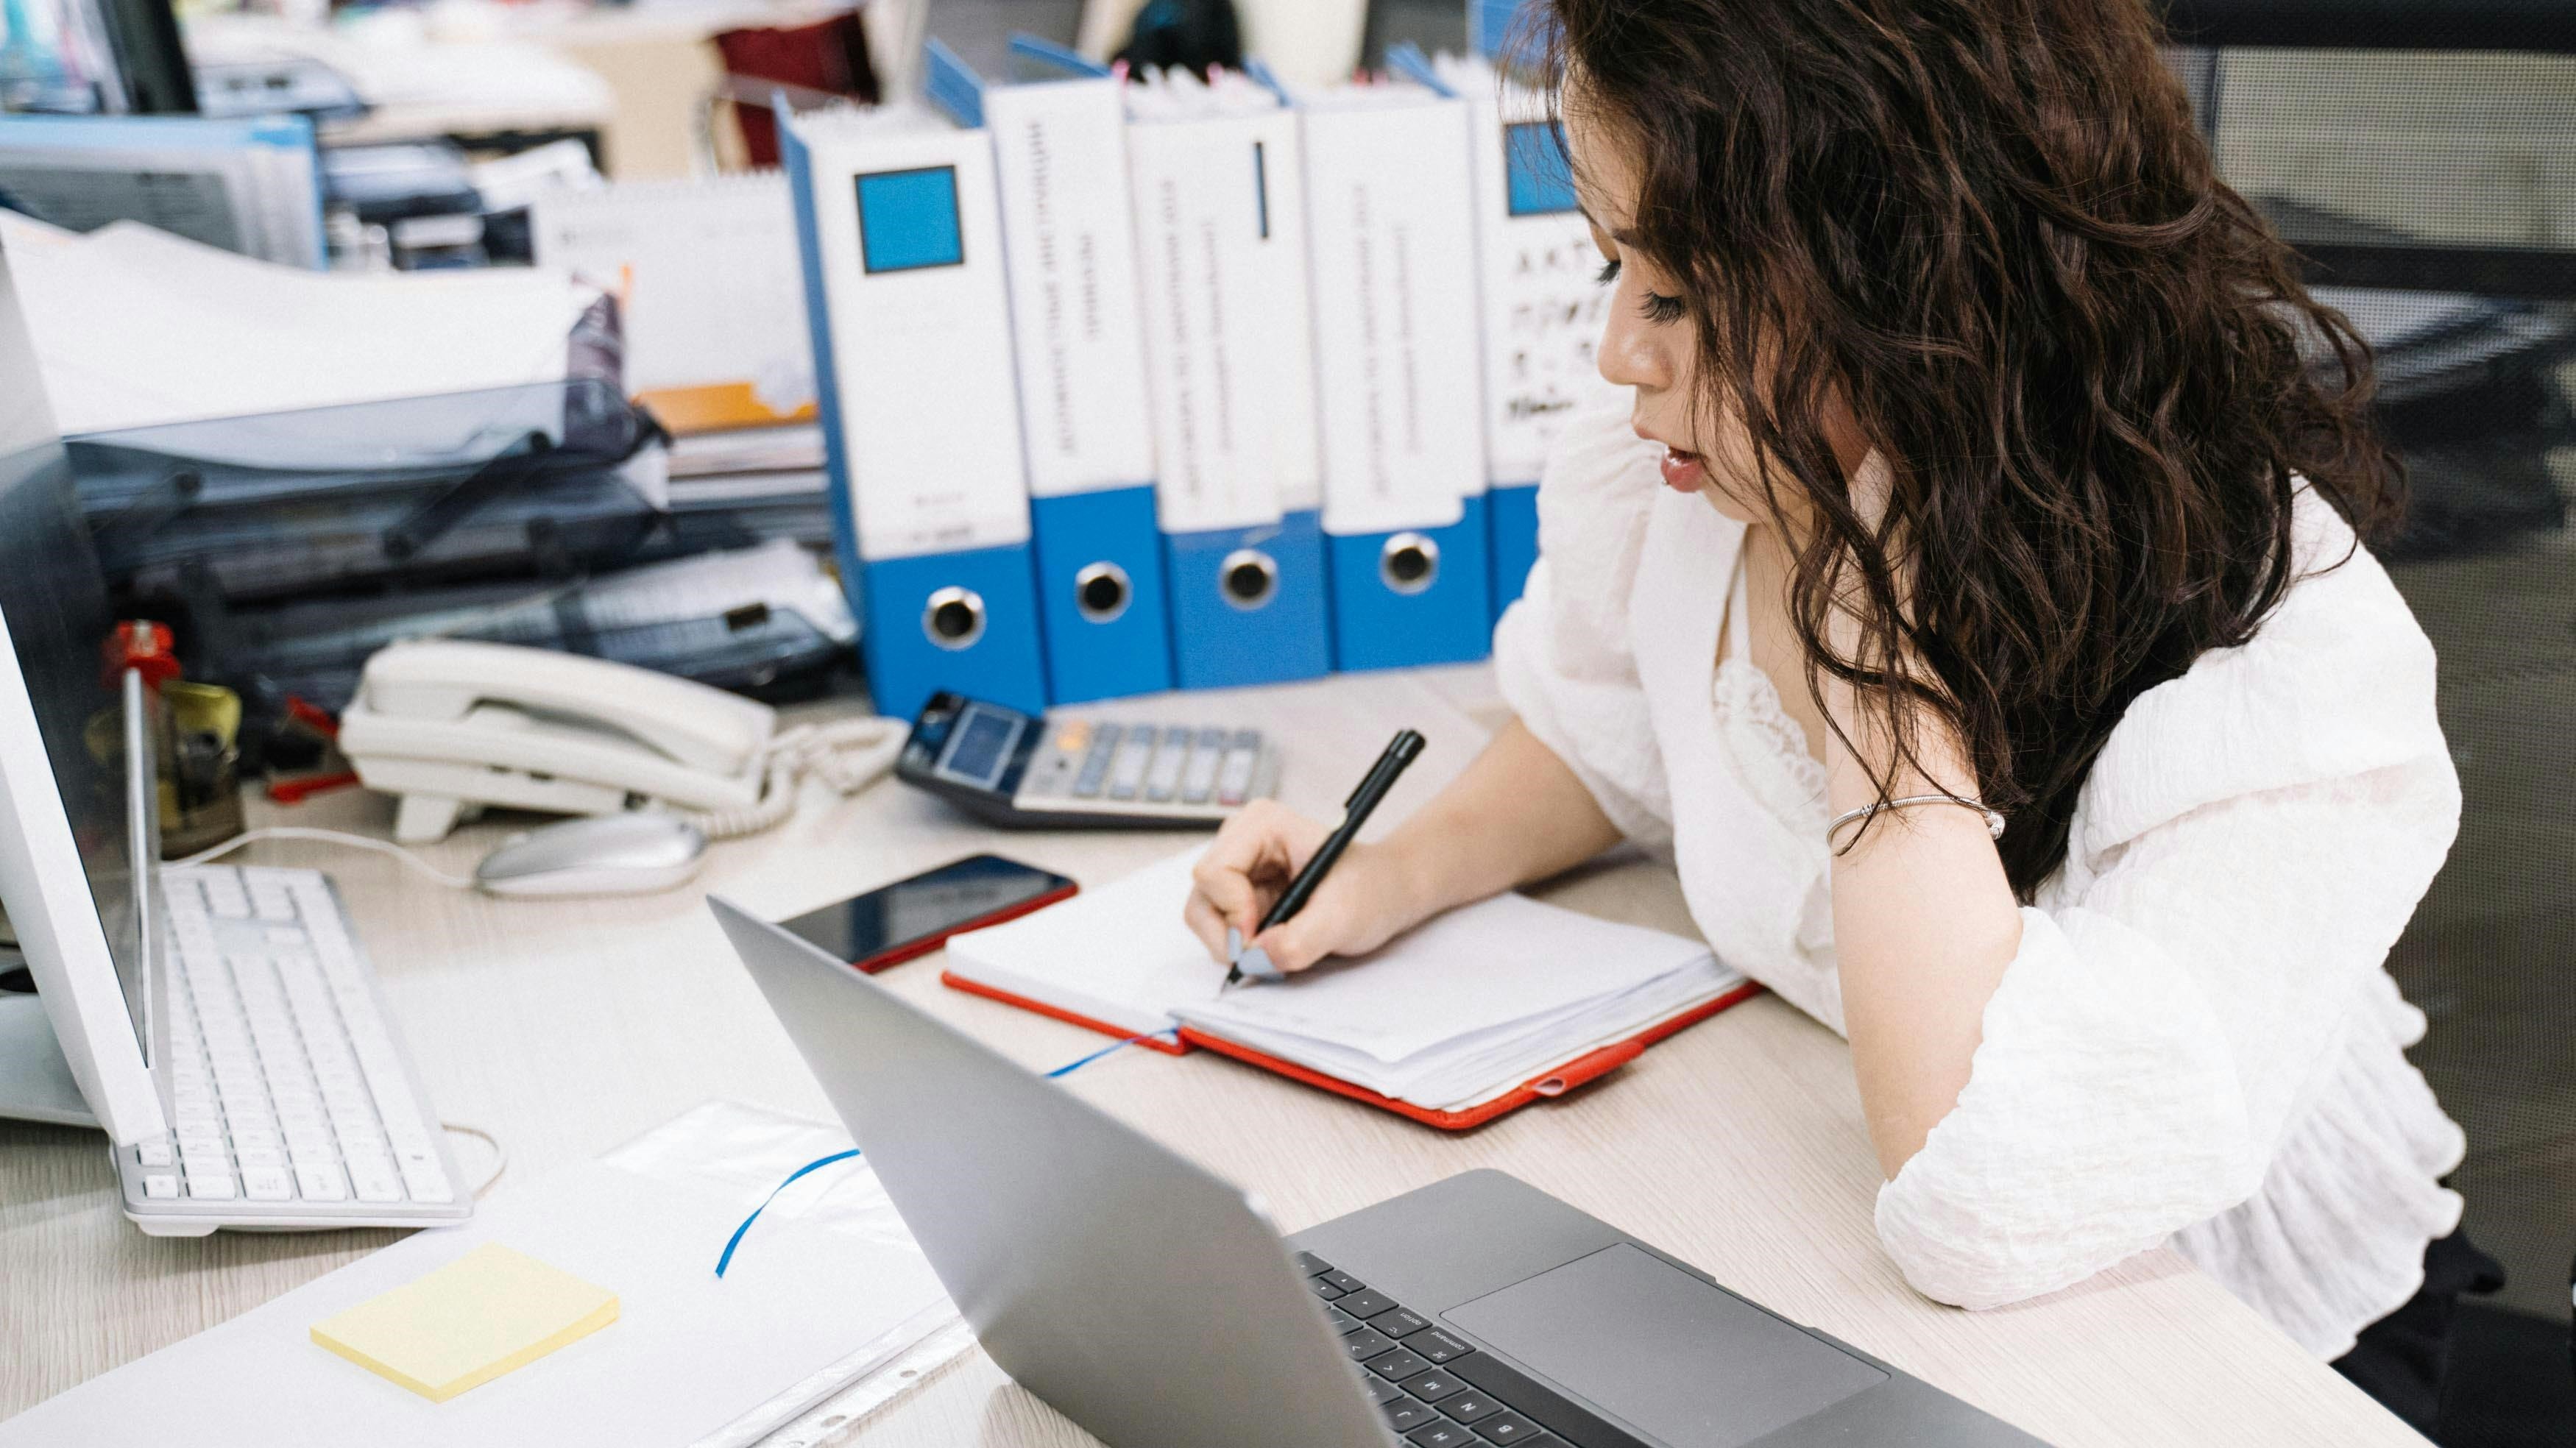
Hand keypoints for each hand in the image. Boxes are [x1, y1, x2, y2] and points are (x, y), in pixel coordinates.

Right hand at [1183, 800, 1424, 973]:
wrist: (1385, 894)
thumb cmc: (1371, 890)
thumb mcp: (1343, 918)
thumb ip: (1299, 941)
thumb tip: (1253, 960)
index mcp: (1264, 824)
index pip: (1215, 871)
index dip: (1233, 913)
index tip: (1260, 940)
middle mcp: (1241, 840)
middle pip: (1203, 895)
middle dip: (1228, 934)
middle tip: (1263, 956)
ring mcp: (1237, 868)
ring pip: (1202, 914)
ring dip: (1231, 944)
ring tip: (1275, 950)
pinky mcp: (1237, 895)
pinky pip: (1217, 927)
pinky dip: (1238, 947)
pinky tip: (1273, 945)